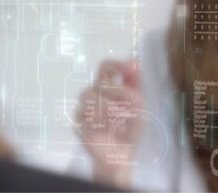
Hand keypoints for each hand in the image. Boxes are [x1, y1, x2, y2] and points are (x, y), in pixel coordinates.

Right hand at [75, 59, 143, 187]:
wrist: (121, 155)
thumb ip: (136, 82)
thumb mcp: (139, 105)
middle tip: (126, 107)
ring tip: (118, 121)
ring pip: (89, 96)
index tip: (128, 70)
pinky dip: (100, 123)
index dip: (115, 65)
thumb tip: (135, 60)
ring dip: (108, 108)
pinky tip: (108, 131)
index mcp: (108, 88)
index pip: (105, 67)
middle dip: (116, 93)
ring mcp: (84, 109)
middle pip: (98, 82)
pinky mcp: (78, 124)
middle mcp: (95, 95)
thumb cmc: (129, 128)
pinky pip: (84, 115)